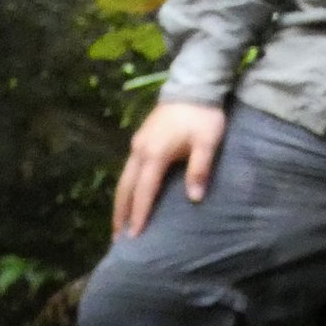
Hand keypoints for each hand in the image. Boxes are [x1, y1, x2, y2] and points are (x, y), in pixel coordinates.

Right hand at [113, 100, 227, 238]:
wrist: (193, 86)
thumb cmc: (203, 115)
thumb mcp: (208, 142)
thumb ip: (200, 169)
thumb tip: (194, 199)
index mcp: (155, 153)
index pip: (144, 191)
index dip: (139, 214)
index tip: (134, 235)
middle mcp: (140, 150)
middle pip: (125, 188)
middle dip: (121, 214)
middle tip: (118, 238)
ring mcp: (137, 144)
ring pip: (123, 179)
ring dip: (120, 202)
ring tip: (119, 225)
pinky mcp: (140, 140)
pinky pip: (128, 170)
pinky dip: (126, 188)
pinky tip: (129, 198)